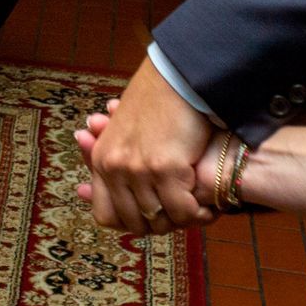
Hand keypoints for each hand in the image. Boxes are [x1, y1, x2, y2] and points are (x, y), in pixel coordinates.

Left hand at [80, 57, 215, 232]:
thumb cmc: (156, 104)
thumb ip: (117, 164)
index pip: (105, 215)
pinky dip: (198, 214)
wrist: (176, 80)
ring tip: (197, 211)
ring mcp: (139, 170)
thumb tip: (97, 192)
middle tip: (179, 216)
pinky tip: (208, 207)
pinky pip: (183, 210)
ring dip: (182, 220)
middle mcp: (115, 168)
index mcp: (102, 161)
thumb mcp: (124, 133)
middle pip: (135, 222)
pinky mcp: (167, 168)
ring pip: (161, 219)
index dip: (130, 223)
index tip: (152, 219)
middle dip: (160, 225)